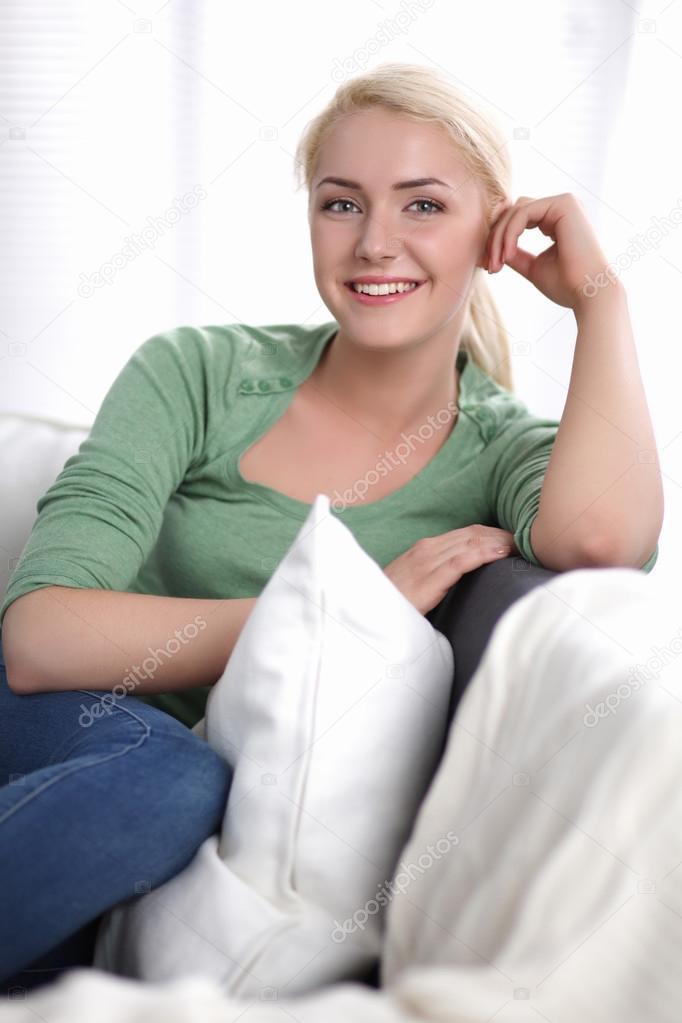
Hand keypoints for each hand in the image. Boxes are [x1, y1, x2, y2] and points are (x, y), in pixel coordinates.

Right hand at [383, 524, 519, 616]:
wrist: (368, 613)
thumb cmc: (392, 602)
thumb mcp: (416, 583)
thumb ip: (437, 576)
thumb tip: (461, 580)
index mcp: (425, 548)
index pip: (466, 533)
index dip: (493, 534)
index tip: (515, 540)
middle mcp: (427, 549)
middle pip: (473, 534)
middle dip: (502, 536)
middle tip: (527, 540)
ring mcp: (427, 561)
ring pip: (471, 543)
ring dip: (499, 542)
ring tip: (522, 545)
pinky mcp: (429, 578)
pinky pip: (461, 561)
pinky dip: (484, 554)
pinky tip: (501, 554)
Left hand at [482, 193, 612, 311]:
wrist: (589, 294)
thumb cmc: (566, 285)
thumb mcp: (533, 267)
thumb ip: (515, 254)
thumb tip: (494, 247)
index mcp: (557, 220)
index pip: (518, 219)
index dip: (498, 240)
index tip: (490, 266)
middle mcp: (562, 207)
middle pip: (514, 212)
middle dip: (495, 238)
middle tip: (489, 266)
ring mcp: (565, 202)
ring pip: (516, 210)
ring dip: (499, 237)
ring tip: (496, 264)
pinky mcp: (565, 203)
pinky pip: (523, 212)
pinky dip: (510, 233)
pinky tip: (507, 254)